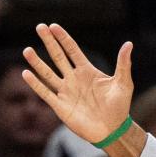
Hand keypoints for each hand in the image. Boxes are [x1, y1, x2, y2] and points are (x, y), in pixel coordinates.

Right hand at [21, 23, 133, 142]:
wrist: (114, 130)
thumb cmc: (120, 107)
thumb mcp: (124, 84)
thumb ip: (123, 64)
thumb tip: (128, 44)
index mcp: (87, 71)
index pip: (72, 50)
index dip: (63, 38)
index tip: (54, 26)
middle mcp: (74, 79)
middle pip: (58, 57)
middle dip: (49, 42)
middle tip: (39, 27)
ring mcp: (66, 91)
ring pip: (48, 73)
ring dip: (37, 62)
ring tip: (27, 50)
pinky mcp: (60, 105)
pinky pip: (45, 93)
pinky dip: (36, 84)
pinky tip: (26, 73)